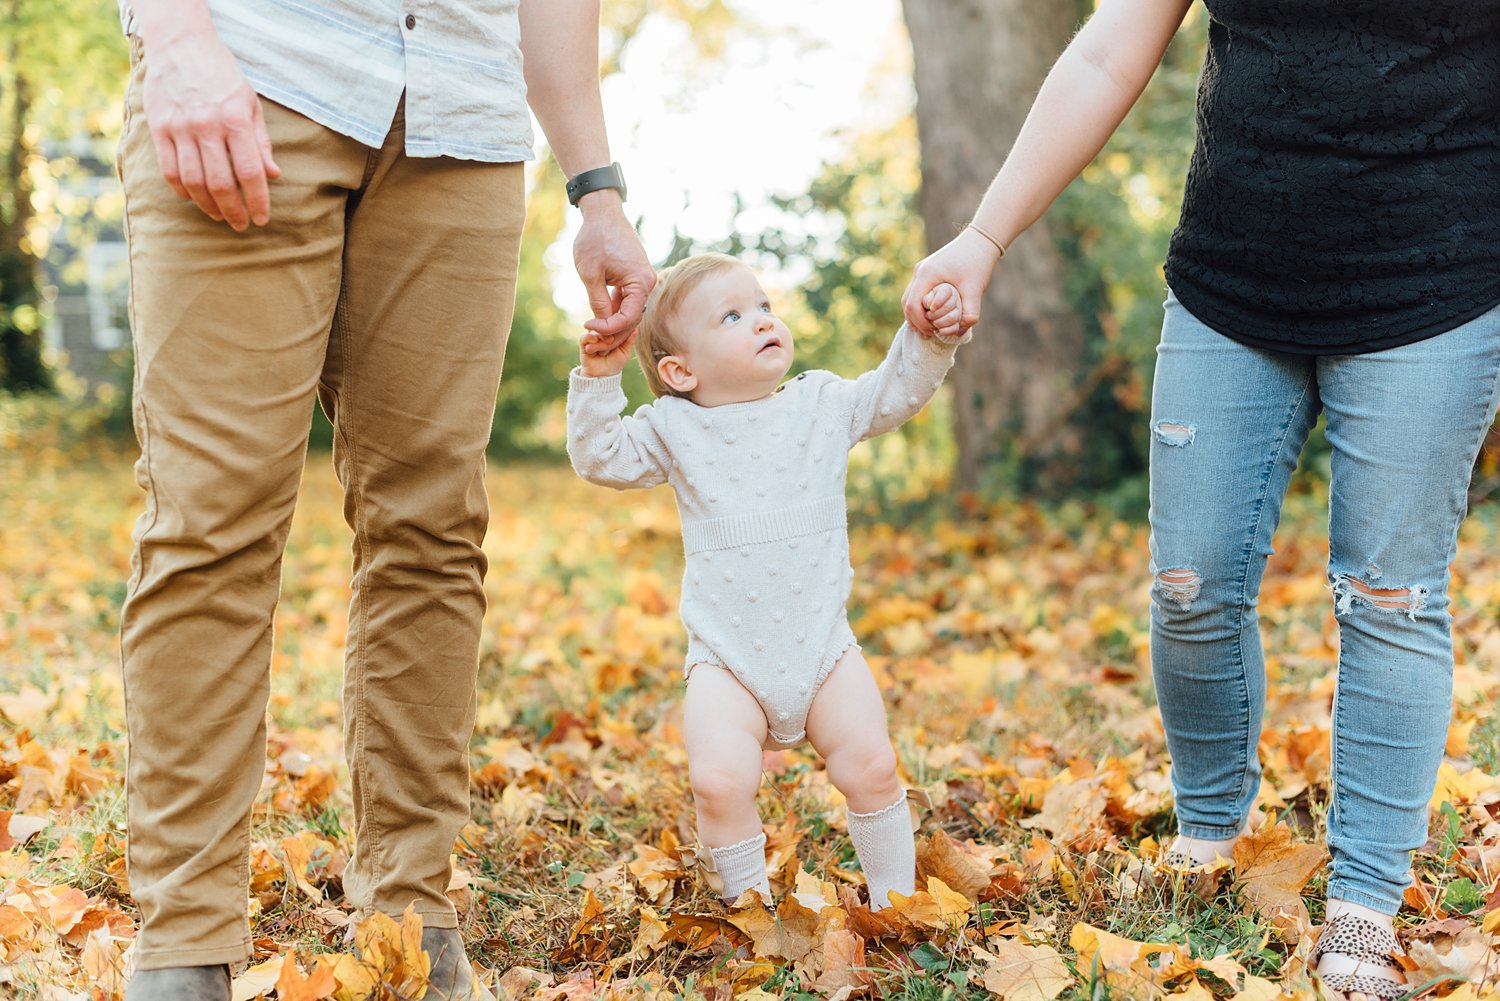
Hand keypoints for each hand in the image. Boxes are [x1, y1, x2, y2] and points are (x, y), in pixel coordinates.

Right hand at [140, 24, 279, 230]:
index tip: (262, 218)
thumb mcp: (250, 103)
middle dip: (234, 211)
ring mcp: (179, 128)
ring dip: (208, 206)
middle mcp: (206, 126)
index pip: (250, 172)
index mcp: (235, 120)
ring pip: (193, 182)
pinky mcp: (159, 128)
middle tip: (241, 225)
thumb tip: (273, 176)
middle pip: (221, 183)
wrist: (181, 44)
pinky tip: (194, 198)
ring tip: (220, 215)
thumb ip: (260, 142)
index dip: (258, 201)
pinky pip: (169, 170)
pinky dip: (182, 190)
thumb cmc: (222, 75)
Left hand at [573, 194, 655, 352]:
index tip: (587, 326)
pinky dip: (614, 309)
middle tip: (589, 337)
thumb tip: (600, 325)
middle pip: (631, 319)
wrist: (603, 213)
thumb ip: (597, 302)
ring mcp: (642, 280)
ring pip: (629, 311)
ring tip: (592, 329)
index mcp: (641, 283)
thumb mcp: (591, 274)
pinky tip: (598, 315)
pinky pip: (627, 300)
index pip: (627, 319)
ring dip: (612, 322)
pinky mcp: (635, 277)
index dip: (607, 328)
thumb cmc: (595, 240)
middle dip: (611, 332)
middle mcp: (647, 283)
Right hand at [579, 328, 637, 378]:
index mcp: (610, 334)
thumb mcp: (625, 352)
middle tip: (612, 340)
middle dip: (608, 330)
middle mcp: (600, 334)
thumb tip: (636, 329)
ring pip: (594, 330)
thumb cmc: (615, 364)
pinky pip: (584, 337)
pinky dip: (589, 338)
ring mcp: (591, 338)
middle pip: (602, 324)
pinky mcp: (583, 344)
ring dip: (601, 336)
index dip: (616, 324)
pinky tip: (595, 342)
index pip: (612, 322)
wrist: (602, 376)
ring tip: (607, 343)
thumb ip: (629, 341)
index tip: (621, 329)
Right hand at [901, 227, 1002, 335]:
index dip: (920, 322)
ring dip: (916, 315)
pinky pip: (917, 293)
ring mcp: (921, 271)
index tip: (932, 332)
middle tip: (928, 335)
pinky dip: (921, 307)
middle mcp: (920, 272)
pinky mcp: (927, 272)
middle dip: (915, 322)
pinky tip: (932, 316)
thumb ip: (970, 311)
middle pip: (906, 303)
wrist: (980, 240)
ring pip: (909, 298)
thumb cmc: (977, 262)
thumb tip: (960, 331)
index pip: (912, 305)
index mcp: (926, 274)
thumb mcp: (975, 288)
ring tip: (929, 329)